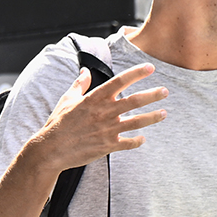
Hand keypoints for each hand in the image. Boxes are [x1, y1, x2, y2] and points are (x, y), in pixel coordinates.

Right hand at [30, 63, 166, 171]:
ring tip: (164, 113)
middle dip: (152, 95)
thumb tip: (85, 71)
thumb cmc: (58, 123)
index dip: (136, 73)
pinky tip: (143, 139)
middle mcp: (104, 112)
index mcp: (94, 98)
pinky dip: (137, 141)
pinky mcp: (108, 145)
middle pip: (134, 101)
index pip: (119, 81)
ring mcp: (108, 130)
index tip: (150, 68)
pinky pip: (128, 143)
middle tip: (165, 91)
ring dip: (152, 117)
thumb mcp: (67, 99)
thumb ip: (79, 85)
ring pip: (137, 122)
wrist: (51, 149)